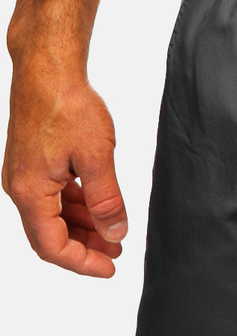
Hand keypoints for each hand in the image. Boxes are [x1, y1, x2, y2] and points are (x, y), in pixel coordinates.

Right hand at [2, 59, 126, 276]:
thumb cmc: (67, 105)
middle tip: (117, 250)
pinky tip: (98, 203)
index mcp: (30, 192)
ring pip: (54, 214)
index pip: (53, 246)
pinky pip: (54, 195)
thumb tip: (115, 231)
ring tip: (113, 229)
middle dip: (85, 246)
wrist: (48, 69)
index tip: (110, 267)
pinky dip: (76, 204)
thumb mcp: (96, 156)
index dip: (82, 262)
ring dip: (82, 225)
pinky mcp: (34, 161)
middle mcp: (21, 187)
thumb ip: (106, 198)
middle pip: (51, 234)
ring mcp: (25, 174)